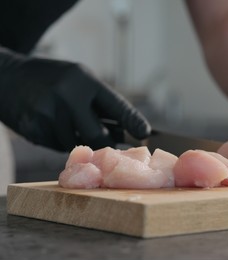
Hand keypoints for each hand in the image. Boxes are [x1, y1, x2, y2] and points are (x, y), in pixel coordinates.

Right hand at [0, 47, 150, 150]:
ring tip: (71, 124)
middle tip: (111, 144)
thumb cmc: (53, 79)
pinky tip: (54, 126)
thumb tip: (128, 131)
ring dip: (80, 141)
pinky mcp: (32, 129)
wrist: (6, 77)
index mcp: (83, 81)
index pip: (116, 106)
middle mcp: (66, 96)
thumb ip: (101, 102)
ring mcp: (47, 114)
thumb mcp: (79, 79)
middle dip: (106, 143)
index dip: (132, 122)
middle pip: (96, 135)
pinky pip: (56, 146)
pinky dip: (61, 141)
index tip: (145, 134)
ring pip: (75, 144)